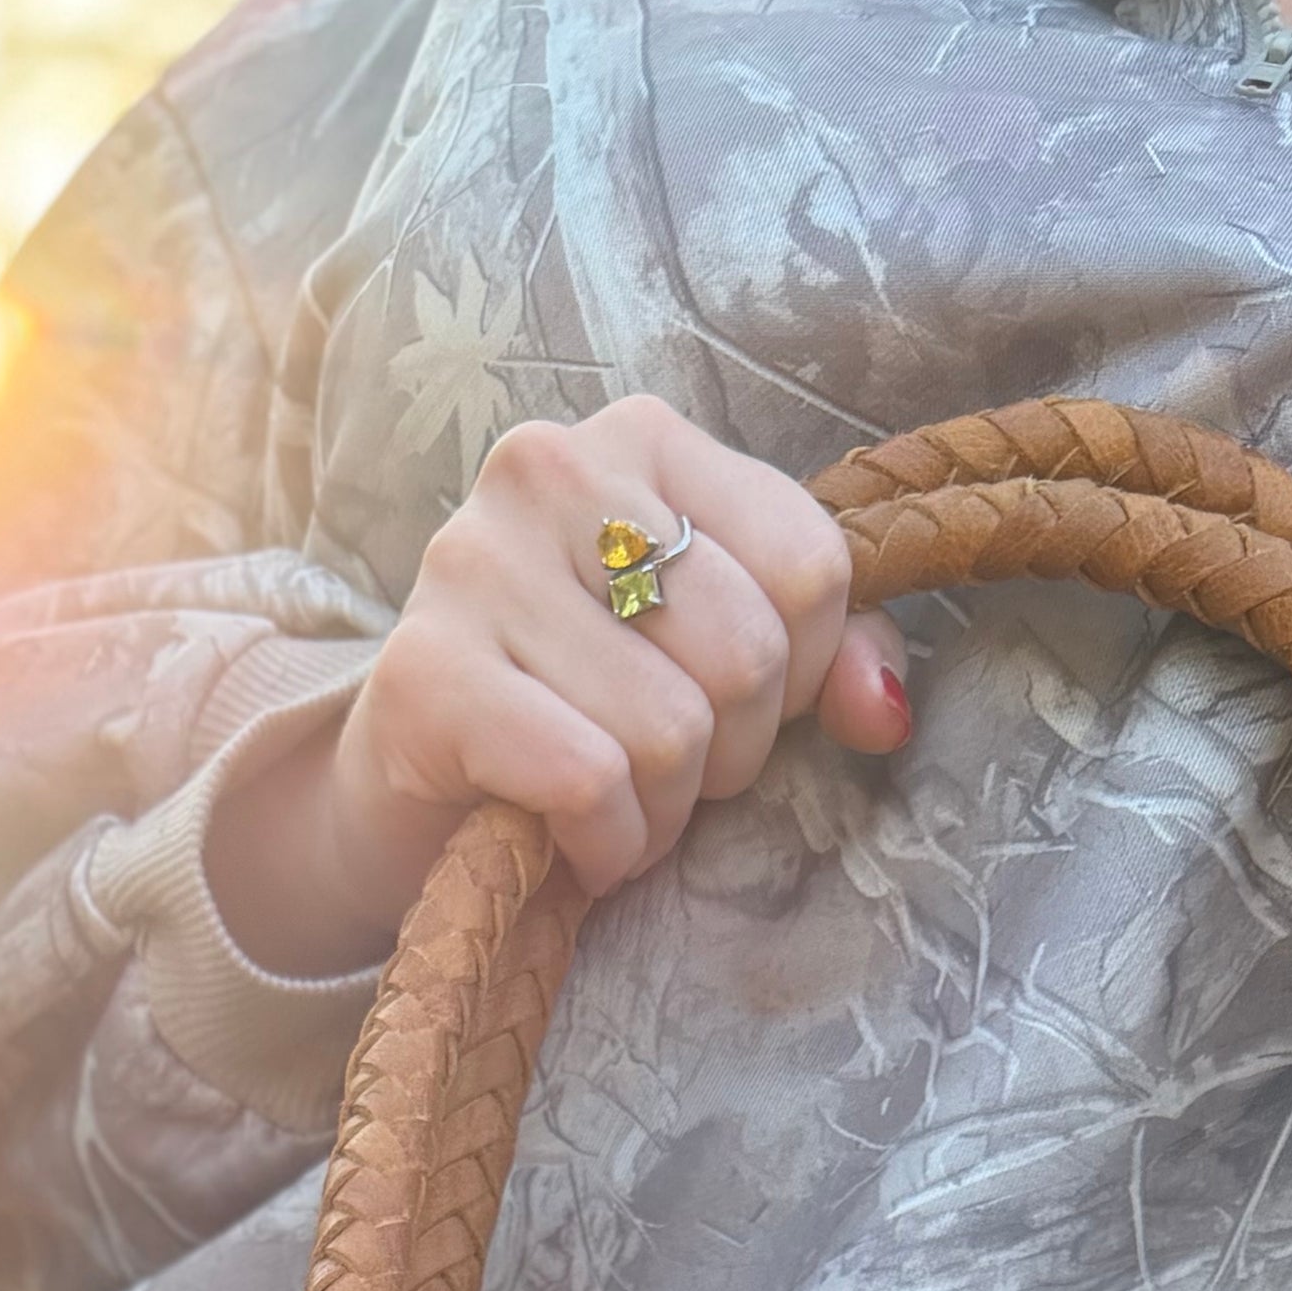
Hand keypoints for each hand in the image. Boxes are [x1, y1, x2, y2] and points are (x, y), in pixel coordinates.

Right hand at [205, 397, 911, 979]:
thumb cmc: (578, 718)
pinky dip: (603, 848)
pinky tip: (570, 844)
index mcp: (642, 443)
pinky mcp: (428, 673)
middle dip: (728, 756)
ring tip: (611, 810)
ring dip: (660, 817)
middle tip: (662, 775)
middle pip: (748, 651)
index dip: (798, 678)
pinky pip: (590, 783)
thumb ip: (819, 658)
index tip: (728, 711)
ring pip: (672, 732)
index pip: (810, 565)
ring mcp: (476, 561)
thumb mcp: (711, 664)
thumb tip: (883, 712)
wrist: (408, 804)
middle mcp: (554, 469)